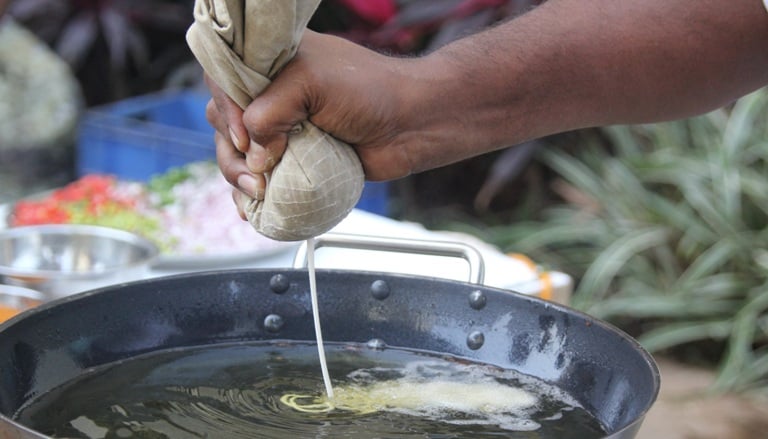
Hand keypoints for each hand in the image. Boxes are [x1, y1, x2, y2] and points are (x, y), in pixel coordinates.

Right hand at [206, 30, 423, 215]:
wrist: (412, 125)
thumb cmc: (372, 92)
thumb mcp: (311, 83)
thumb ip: (270, 113)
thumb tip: (252, 155)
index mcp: (273, 63)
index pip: (224, 82)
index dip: (227, 110)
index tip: (244, 136)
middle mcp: (274, 95)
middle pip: (224, 122)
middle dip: (232, 150)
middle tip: (256, 169)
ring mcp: (284, 129)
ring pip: (238, 154)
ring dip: (239, 176)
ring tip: (258, 191)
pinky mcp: (296, 159)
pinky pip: (261, 177)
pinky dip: (251, 194)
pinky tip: (251, 207)